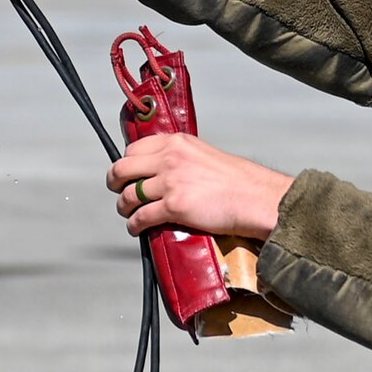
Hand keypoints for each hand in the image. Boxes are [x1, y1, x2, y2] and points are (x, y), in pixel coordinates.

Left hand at [106, 134, 293, 240]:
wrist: (255, 198)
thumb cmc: (237, 181)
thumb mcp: (204, 155)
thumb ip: (180, 158)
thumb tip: (163, 172)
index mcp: (176, 142)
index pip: (134, 148)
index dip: (126, 163)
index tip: (127, 173)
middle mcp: (169, 157)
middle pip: (123, 168)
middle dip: (115, 183)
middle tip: (119, 191)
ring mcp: (170, 181)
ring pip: (128, 195)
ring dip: (124, 207)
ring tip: (129, 213)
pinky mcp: (173, 206)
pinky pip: (141, 217)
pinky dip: (134, 225)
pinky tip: (137, 229)